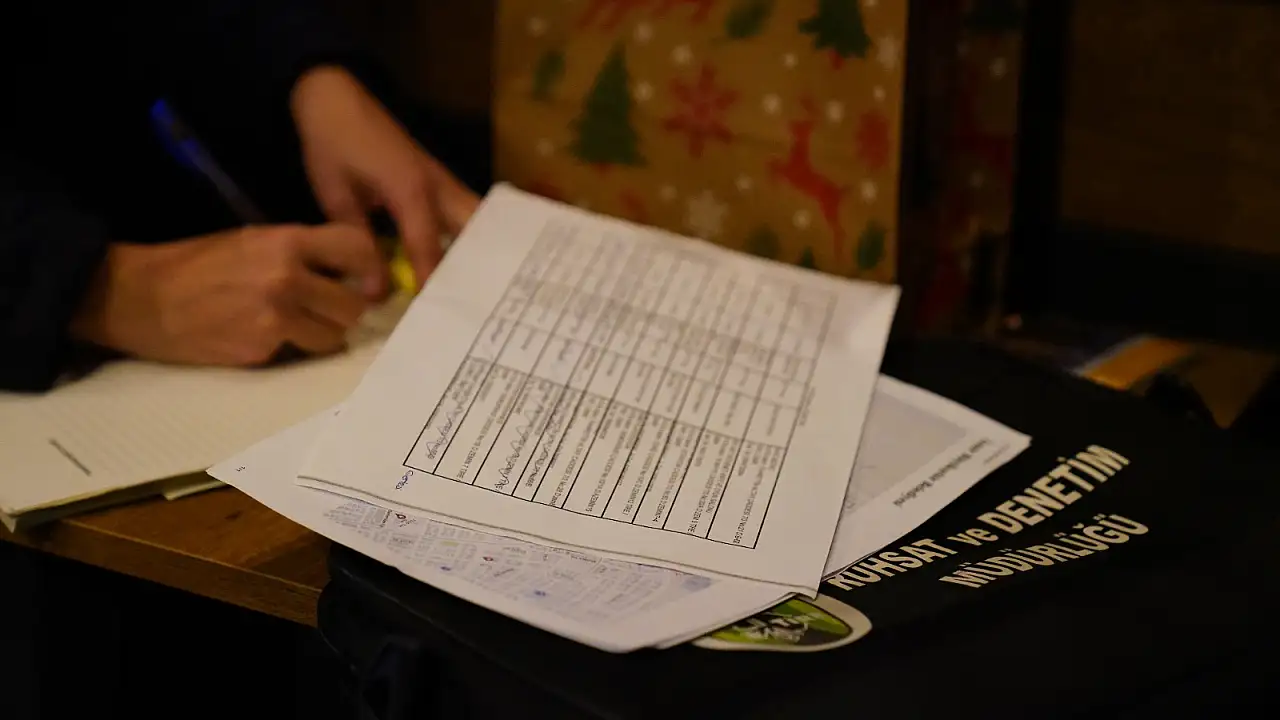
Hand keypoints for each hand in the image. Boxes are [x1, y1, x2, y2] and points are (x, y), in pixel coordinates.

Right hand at [69, 224, 384, 365]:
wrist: (142, 298)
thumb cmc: (196, 265)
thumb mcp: (251, 240)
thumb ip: (299, 252)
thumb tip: (346, 271)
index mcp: (285, 242)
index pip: (357, 248)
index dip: (370, 267)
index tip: (368, 280)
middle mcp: (287, 278)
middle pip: (355, 303)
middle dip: (348, 309)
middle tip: (333, 310)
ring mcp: (276, 318)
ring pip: (336, 336)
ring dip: (327, 334)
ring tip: (303, 326)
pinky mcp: (262, 351)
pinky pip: (301, 354)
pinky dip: (293, 349)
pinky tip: (267, 338)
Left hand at [290, 65, 479, 289]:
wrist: (334, 96)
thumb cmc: (332, 143)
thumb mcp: (336, 196)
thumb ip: (360, 243)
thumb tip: (375, 294)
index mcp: (411, 191)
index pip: (429, 247)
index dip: (432, 284)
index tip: (437, 317)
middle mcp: (437, 186)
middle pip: (474, 231)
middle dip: (476, 267)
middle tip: (474, 304)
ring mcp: (443, 179)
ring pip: (477, 219)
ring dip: (480, 250)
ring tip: (479, 289)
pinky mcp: (439, 178)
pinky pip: (466, 211)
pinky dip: (471, 236)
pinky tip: (467, 262)